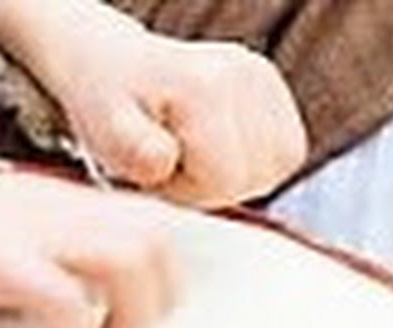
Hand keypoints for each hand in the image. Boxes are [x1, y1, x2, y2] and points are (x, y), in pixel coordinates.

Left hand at [0, 0, 307, 207]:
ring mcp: (265, 76)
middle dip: (212, 186)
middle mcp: (246, 73)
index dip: (191, 193)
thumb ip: (133, 152)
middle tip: (173, 162)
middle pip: (256, 177)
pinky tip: (215, 149)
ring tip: (192, 156)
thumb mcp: (106, 136)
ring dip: (234, 176)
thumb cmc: (109, 110)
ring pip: (277, 166)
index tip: (158, 171)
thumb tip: (162, 160)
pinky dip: (252, 163)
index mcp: (207, 87)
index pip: (226, 181)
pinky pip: (286, 152)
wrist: (114, 70)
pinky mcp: (274, 87)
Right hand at [0, 106, 179, 327]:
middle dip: (160, 302)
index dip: (164, 275)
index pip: (147, 224)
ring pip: (131, 264)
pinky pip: (66, 303)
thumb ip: (41, 254)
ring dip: (130, 323)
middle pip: (155, 241)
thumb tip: (68, 301)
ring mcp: (32, 231)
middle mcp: (58, 209)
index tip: (154, 315)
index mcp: (60, 202)